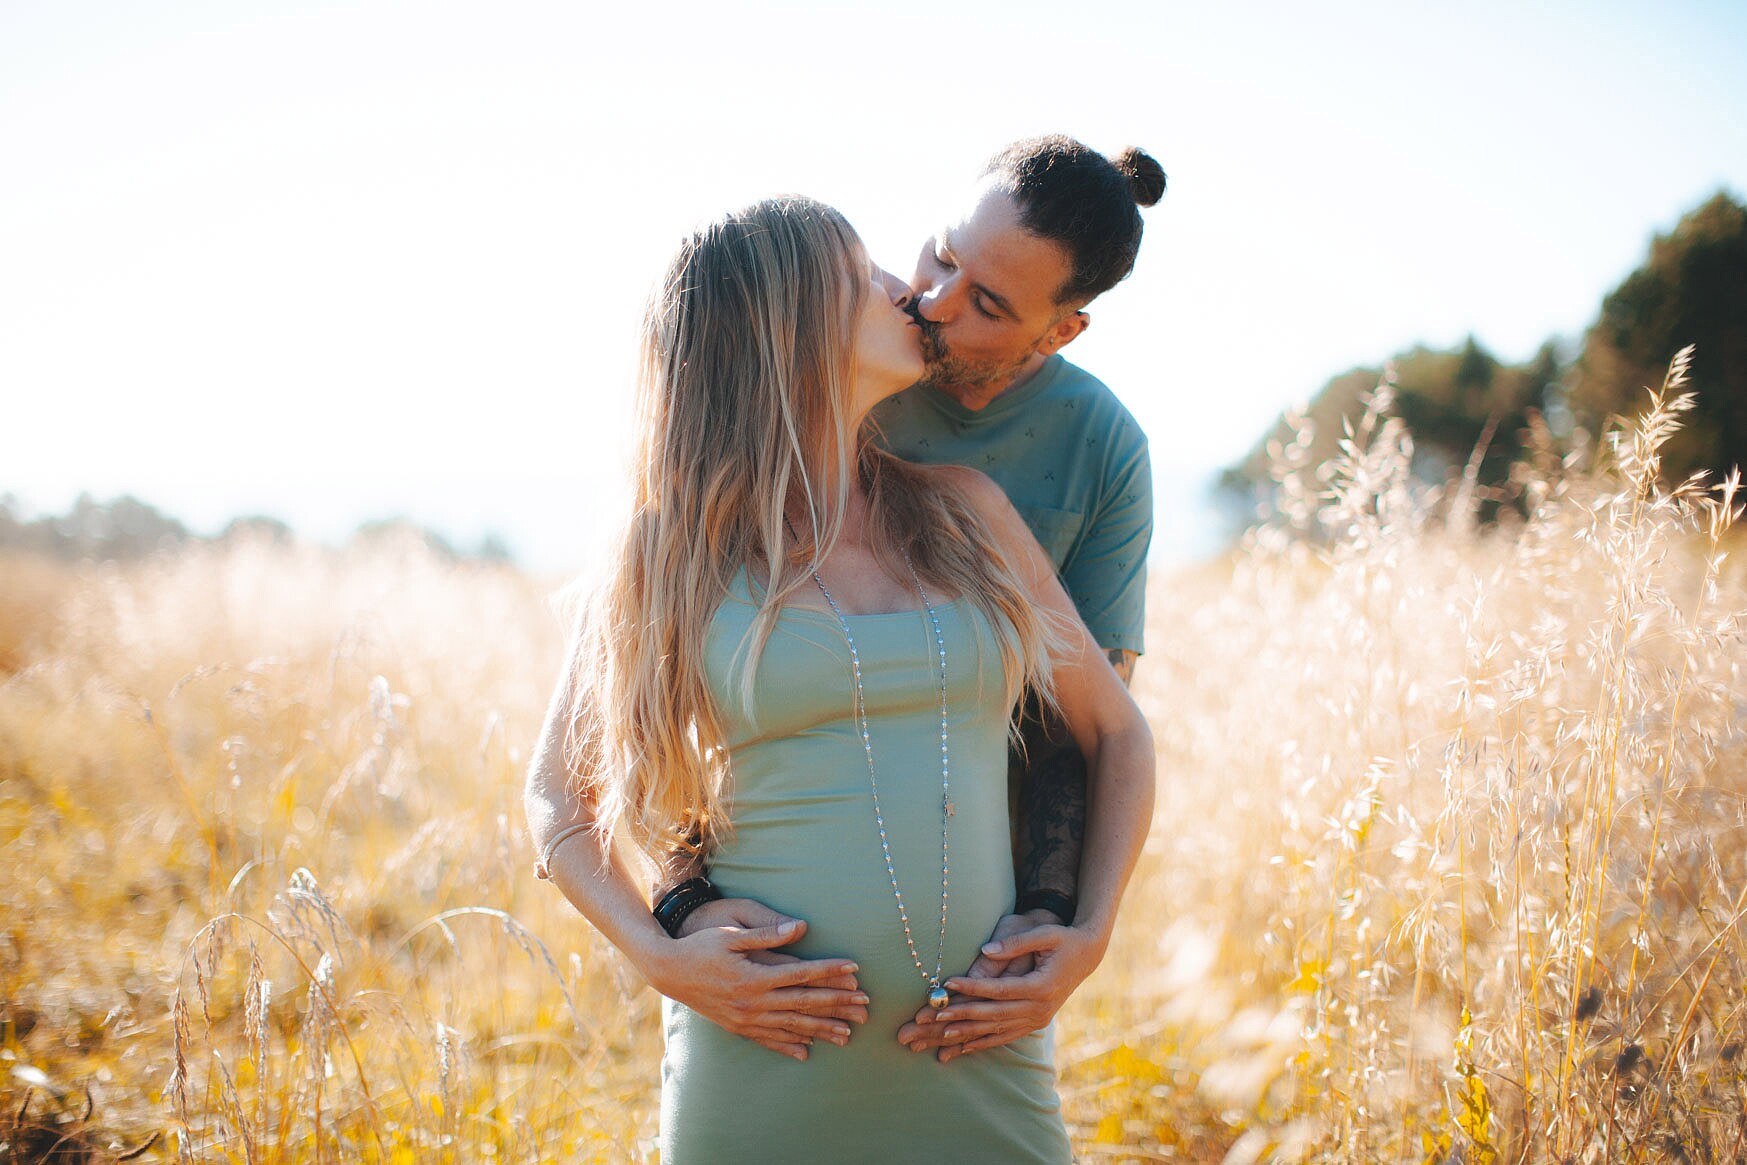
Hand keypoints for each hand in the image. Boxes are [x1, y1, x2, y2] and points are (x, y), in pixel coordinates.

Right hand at [650, 898, 868, 1060]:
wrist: (668, 970)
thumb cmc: (701, 945)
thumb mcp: (732, 933)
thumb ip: (767, 933)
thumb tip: (801, 928)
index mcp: (754, 976)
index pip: (801, 974)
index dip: (830, 971)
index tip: (856, 969)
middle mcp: (752, 1001)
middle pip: (803, 1004)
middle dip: (837, 1004)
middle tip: (865, 1006)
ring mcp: (745, 1018)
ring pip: (791, 1026)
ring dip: (820, 1029)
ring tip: (847, 1034)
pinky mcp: (736, 1026)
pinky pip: (767, 1039)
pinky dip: (788, 1045)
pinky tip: (806, 1051)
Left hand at [897, 914, 1102, 1062]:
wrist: (1087, 955)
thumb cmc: (1064, 939)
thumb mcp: (1045, 935)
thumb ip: (1016, 943)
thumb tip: (986, 950)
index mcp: (1042, 986)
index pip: (1000, 990)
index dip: (973, 987)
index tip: (948, 983)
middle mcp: (1040, 1008)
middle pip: (995, 1014)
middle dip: (963, 1015)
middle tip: (935, 1015)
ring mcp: (1039, 1018)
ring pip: (998, 1030)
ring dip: (969, 1034)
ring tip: (941, 1035)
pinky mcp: (1036, 1022)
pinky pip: (1006, 1036)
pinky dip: (984, 1042)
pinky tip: (963, 1048)